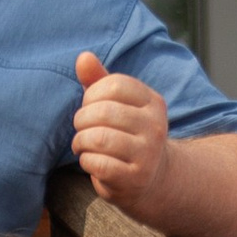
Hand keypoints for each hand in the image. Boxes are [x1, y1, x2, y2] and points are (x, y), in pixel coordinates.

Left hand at [71, 50, 170, 213]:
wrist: (150, 178)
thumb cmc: (126, 134)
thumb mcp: (116, 104)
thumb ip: (99, 80)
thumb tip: (83, 57)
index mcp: (153, 102)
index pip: (114, 85)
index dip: (92, 95)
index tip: (90, 106)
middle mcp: (156, 126)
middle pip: (104, 112)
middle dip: (82, 120)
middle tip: (81, 128)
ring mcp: (148, 154)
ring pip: (99, 138)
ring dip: (81, 141)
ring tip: (82, 144)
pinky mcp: (135, 179)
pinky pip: (99, 164)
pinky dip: (86, 161)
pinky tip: (89, 161)